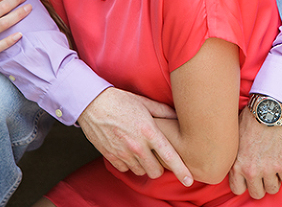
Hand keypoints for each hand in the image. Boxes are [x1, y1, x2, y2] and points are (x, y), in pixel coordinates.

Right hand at [78, 88, 193, 187]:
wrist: (92, 104)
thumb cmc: (120, 101)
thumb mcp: (145, 103)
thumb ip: (163, 112)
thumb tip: (178, 116)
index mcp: (149, 132)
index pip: (170, 156)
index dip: (181, 170)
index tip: (189, 180)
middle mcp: (137, 146)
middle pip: (155, 171)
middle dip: (159, 167)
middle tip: (157, 156)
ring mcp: (123, 153)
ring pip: (141, 172)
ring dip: (143, 165)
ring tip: (141, 151)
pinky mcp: (111, 157)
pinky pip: (125, 170)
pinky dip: (129, 164)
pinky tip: (128, 151)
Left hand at [228, 108, 281, 198]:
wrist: (269, 108)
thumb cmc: (251, 118)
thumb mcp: (234, 138)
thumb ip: (234, 155)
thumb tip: (234, 161)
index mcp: (236, 165)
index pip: (237, 189)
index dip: (245, 184)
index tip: (249, 177)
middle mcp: (251, 171)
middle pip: (257, 193)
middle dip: (261, 184)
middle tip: (264, 173)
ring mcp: (268, 169)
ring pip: (273, 189)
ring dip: (275, 180)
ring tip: (275, 167)